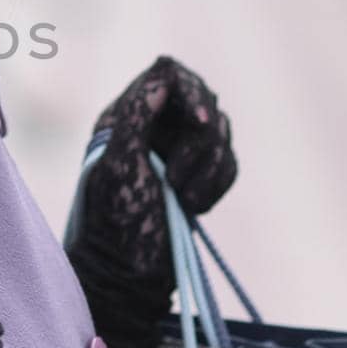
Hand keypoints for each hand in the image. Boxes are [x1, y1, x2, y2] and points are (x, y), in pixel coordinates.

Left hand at [86, 54, 237, 278]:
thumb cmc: (117, 222)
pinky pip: (229, 163)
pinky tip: (194, 208)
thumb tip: (162, 72)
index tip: (202, 124)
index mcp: (125, 116)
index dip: (192, 93)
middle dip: (202, 143)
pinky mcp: (197, 177)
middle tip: (177, 181)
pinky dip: (217, 185)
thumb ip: (137, 114)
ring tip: (183, 200)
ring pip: (221, 133)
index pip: (168, 75)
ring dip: (209, 169)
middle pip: (203, 101)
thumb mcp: (121, 163)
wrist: (131, 275)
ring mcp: (176, 152)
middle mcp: (152, 127)